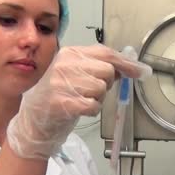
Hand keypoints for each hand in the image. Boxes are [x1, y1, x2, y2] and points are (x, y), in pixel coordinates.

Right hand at [6, 44, 150, 158]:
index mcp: (70, 53)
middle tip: (92, 91)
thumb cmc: (58, 96)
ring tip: (81, 100)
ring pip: (101, 89)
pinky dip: (91, 110)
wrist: (33, 121)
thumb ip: (98, 67)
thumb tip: (130, 66)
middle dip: (107, 84)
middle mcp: (65, 65)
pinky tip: (79, 109)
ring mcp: (61, 83)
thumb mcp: (76, 74)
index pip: (106, 53)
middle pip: (107, 71)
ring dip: (97, 99)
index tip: (142, 71)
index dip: (127, 63)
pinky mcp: (62, 103)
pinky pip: (93, 105)